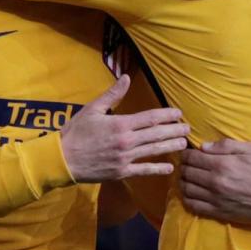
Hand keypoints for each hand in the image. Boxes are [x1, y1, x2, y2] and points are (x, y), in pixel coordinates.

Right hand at [61, 75, 188, 181]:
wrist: (62, 159)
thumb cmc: (75, 132)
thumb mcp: (92, 109)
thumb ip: (112, 94)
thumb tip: (126, 77)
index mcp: (121, 123)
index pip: (151, 117)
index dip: (167, 115)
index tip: (179, 113)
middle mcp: (127, 141)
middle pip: (157, 134)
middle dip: (174, 130)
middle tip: (188, 128)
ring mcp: (126, 158)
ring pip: (154, 151)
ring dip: (171, 147)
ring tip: (184, 144)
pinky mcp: (122, 172)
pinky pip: (144, 170)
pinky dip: (158, 169)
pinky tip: (169, 168)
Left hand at [180, 139, 250, 224]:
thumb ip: (226, 145)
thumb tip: (204, 146)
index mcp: (222, 165)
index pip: (191, 158)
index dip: (186, 153)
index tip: (188, 153)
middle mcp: (214, 182)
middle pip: (186, 172)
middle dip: (184, 166)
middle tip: (187, 164)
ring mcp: (215, 199)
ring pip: (186, 189)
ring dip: (183, 181)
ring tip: (188, 177)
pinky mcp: (217, 212)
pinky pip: (193, 205)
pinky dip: (187, 198)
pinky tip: (191, 192)